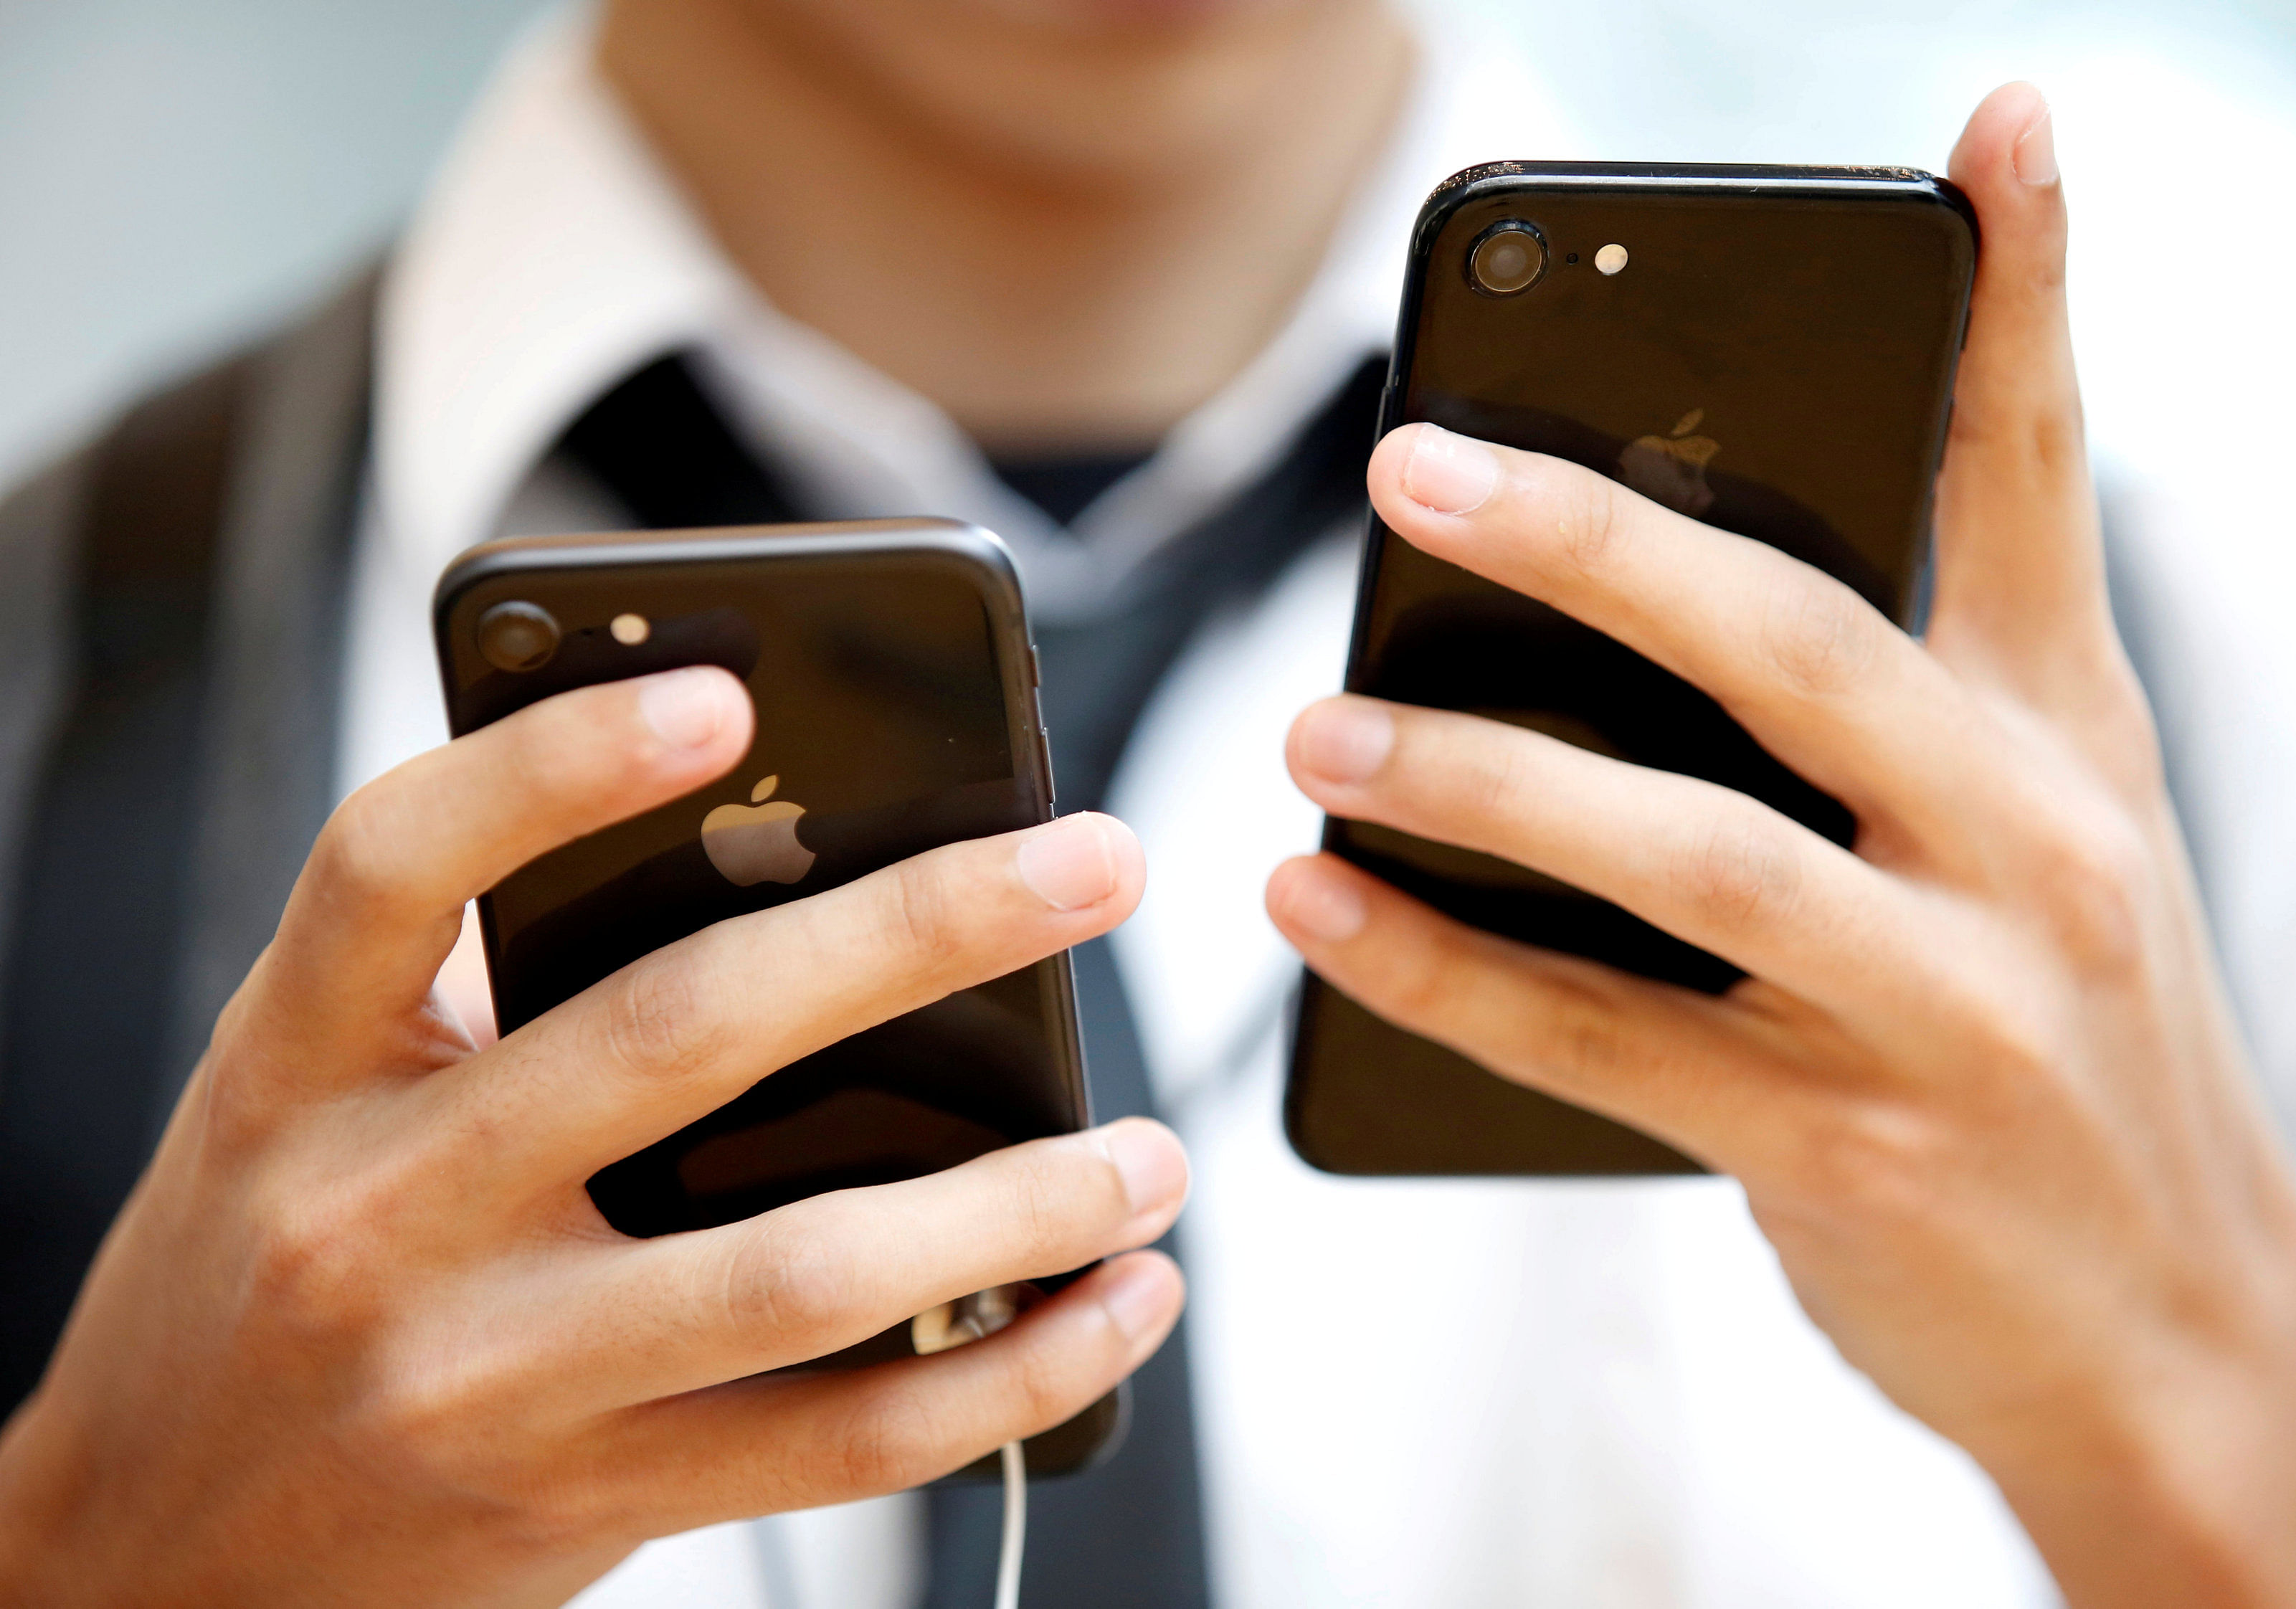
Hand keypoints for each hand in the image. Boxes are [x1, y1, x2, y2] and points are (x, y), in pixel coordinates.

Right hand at [0, 667, 1186, 1606]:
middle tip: (1098, 863)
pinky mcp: (590, 1503)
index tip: (730, 690)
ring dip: (1016, 1204)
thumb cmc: (272, 1265)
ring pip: (800, 1272)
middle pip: (678, 1039)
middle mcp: (381, 1217)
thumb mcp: (310, 1105)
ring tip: (1156, 1153)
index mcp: (296, 1066)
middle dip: (916, 936)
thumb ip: (477, 993)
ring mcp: (489, 1378)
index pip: (398, 865)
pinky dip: (1011, 1375)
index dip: (558, 764)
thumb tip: (779, 860)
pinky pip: (840, 1450)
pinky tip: (1119, 1305)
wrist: (152, 1562)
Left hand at [1268, 84, 2295, 1606]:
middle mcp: (2029, 847)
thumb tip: (1663, 588)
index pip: (2045, 482)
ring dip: (1476, 783)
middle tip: (1410, 472)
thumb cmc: (2069, 1047)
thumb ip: (1910, 709)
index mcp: (2071, 739)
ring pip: (1680, 853)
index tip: (1997, 136)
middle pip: (1797, 642)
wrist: (2179, 1331)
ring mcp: (1947, 1006)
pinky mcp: (1852, 1150)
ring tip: (1315, 731)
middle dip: (1595, 544)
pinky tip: (1324, 910)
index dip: (2029, 296)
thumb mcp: (2054, 845)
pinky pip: (1604, 1040)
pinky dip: (1445, 969)